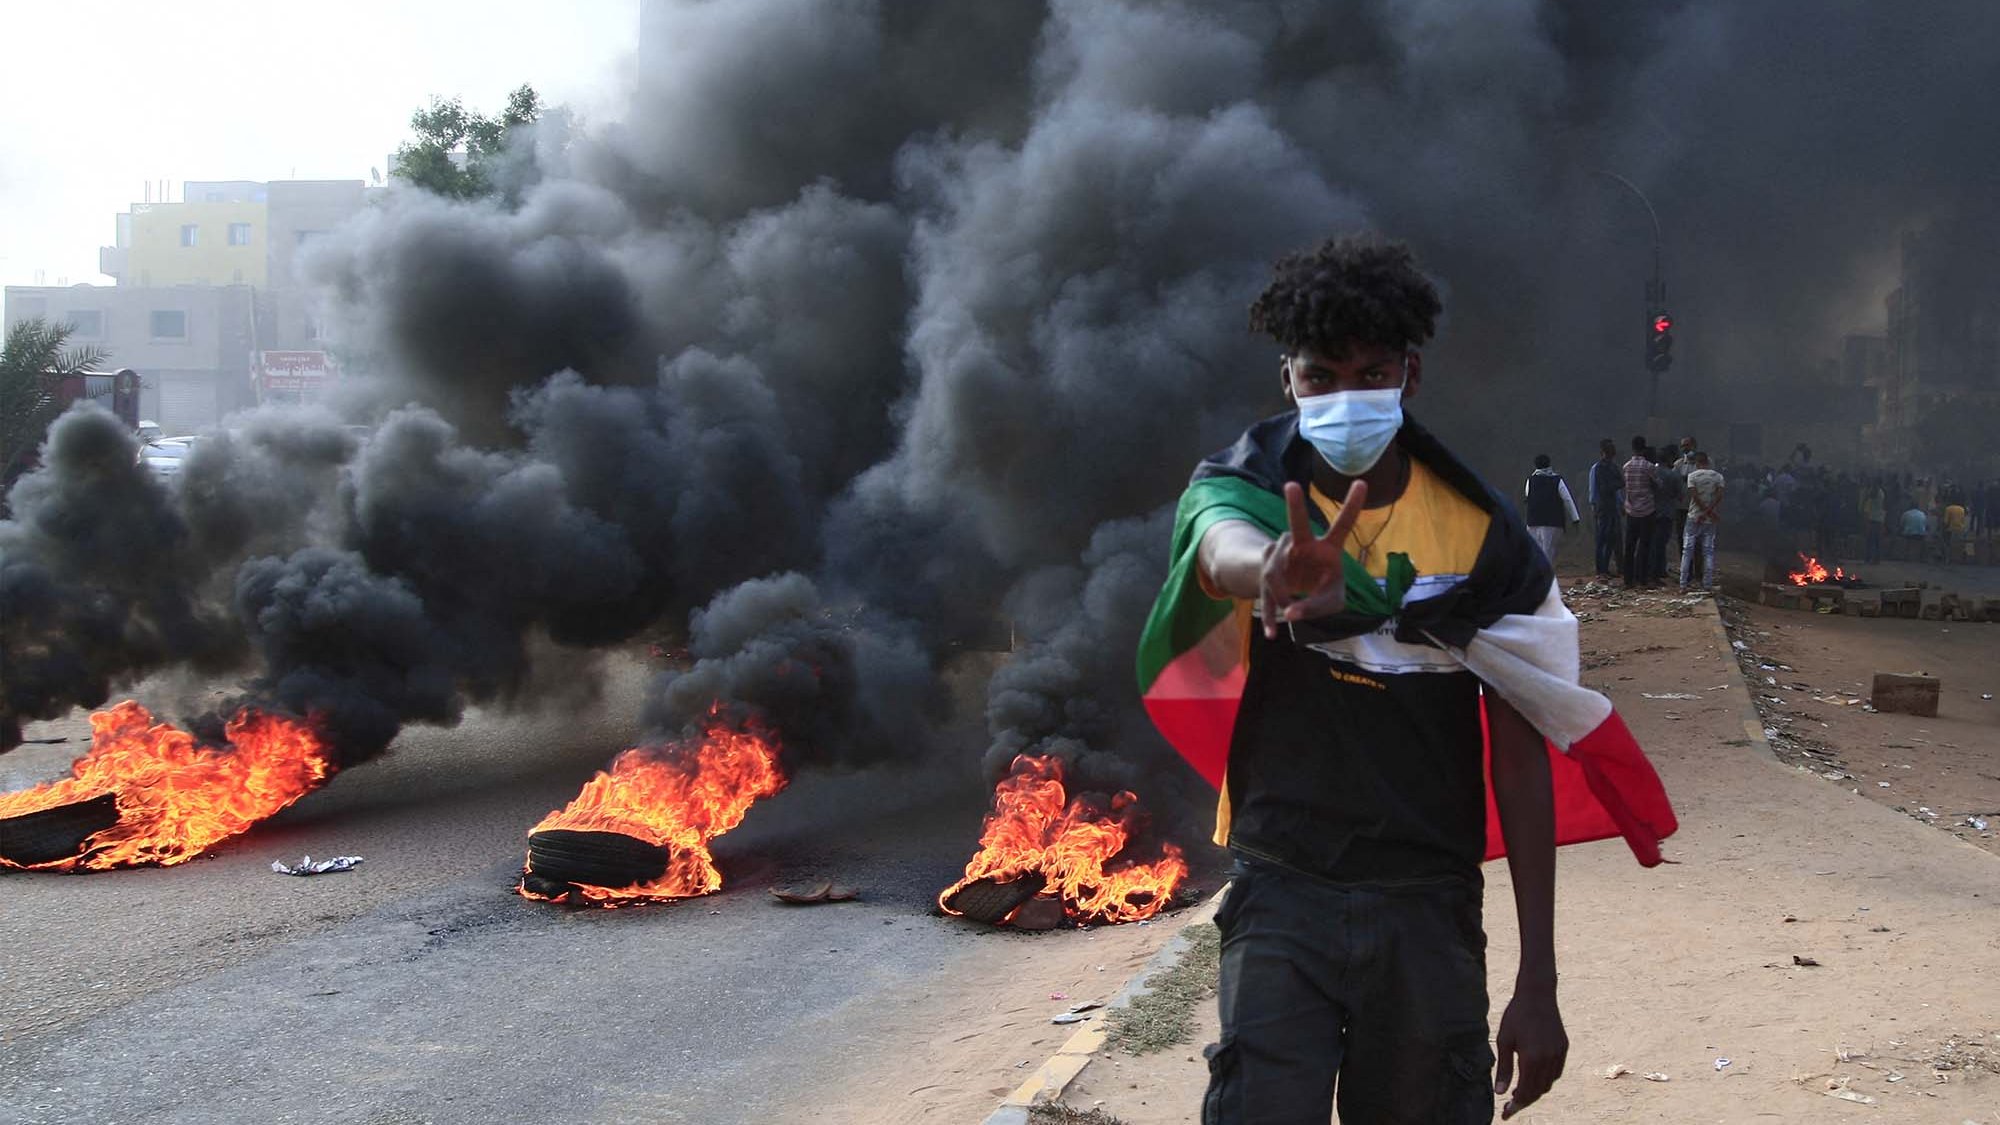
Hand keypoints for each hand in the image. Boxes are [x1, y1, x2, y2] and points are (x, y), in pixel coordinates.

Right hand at [1257, 479, 1365, 638]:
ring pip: (1277, 574)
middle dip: (1295, 505)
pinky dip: (1270, 616)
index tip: (1362, 482)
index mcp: (1327, 549)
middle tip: (1291, 485)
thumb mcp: (1331, 602)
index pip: (1342, 526)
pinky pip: (1265, 592)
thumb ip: (1316, 608)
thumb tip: (1290, 614)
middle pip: (1297, 525)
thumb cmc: (1322, 589)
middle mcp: (1302, 545)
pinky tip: (1272, 634)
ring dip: (1284, 598)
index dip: (1352, 506)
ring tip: (1290, 614)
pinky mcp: (1265, 572)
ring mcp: (1280, 556)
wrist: (1293, 591)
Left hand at [1494, 986, 1566, 1118]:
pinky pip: (1556, 1072)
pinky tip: (1534, 1078)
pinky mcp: (1564, 1047)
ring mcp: (1558, 1054)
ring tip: (1520, 1092)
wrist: (1537, 994)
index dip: (1515, 1106)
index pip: (1525, 1092)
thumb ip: (1503, 1068)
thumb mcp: (1504, 1040)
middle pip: (1538, 1091)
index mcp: (1532, 1059)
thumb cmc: (1516, 1016)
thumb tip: (1500, 1092)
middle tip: (1510, 1106)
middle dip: (1524, 1101)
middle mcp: (1548, 1059)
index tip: (1505, 1114)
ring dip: (1535, 1091)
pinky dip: (1546, 1080)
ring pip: (1548, 1083)